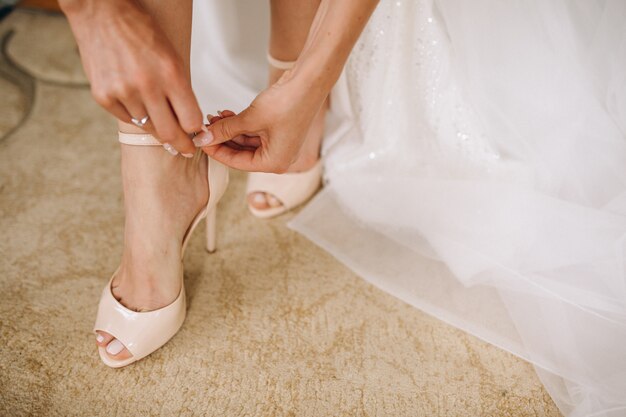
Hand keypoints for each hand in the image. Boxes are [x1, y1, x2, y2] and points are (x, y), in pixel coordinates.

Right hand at [61, 0, 201, 153]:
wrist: (100, 13)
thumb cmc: (140, 31)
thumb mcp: (172, 57)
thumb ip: (180, 89)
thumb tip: (190, 122)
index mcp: (170, 74)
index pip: (191, 120)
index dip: (196, 132)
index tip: (198, 137)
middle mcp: (146, 85)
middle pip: (170, 133)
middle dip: (181, 145)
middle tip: (185, 150)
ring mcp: (122, 92)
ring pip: (148, 127)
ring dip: (156, 127)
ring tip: (160, 119)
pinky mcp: (103, 96)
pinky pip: (127, 119)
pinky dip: (135, 116)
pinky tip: (136, 103)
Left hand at [199, 71, 326, 172]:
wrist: (309, 82)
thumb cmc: (287, 102)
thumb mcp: (250, 118)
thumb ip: (225, 130)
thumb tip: (202, 138)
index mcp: (274, 163)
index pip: (237, 163)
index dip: (216, 151)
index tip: (200, 140)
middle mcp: (278, 158)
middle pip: (241, 153)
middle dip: (222, 139)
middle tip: (204, 127)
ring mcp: (280, 145)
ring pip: (246, 142)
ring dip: (230, 130)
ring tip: (214, 116)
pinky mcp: (279, 132)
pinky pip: (254, 133)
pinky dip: (240, 125)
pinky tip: (227, 114)